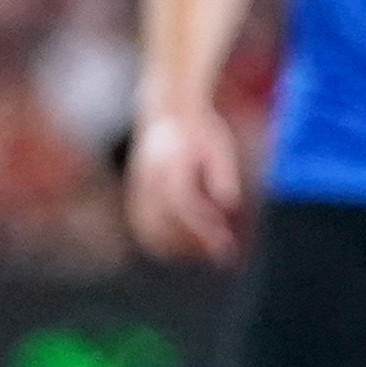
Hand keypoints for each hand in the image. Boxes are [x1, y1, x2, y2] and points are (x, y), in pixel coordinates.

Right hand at [125, 107, 244, 262]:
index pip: (182, 201)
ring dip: (183, 247)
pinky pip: (148, 234)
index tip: (227, 241)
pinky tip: (194, 245)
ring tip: (212, 245)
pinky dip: (169, 246)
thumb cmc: (201, 134)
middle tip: (226, 247)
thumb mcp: (220, 146)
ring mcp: (138, 192)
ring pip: (153, 234)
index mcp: (169, 161)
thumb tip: (229, 204)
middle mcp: (149, 179)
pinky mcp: (136, 203)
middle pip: (166, 223)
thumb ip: (223, 174)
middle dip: (197, 241)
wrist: (169, 119)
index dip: (203, 225)